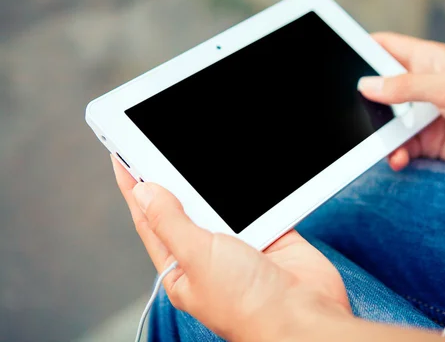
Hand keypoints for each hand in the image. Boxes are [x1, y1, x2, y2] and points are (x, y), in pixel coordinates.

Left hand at [111, 156, 349, 341]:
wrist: (304, 317)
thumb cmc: (249, 305)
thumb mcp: (197, 258)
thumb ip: (170, 222)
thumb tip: (144, 192)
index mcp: (181, 268)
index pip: (149, 220)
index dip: (134, 188)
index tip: (123, 157)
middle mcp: (207, 256)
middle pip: (184, 206)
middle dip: (173, 178)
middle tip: (159, 144)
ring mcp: (239, 244)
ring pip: (220, 203)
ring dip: (213, 182)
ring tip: (193, 153)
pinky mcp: (269, 235)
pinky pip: (255, 204)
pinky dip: (252, 190)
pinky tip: (240, 171)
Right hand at [359, 33, 444, 174]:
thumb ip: (404, 86)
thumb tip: (366, 86)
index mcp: (426, 60)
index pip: (385, 47)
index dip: (361, 48)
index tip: (337, 57)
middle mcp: (421, 86)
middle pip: (379, 88)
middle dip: (364, 101)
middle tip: (350, 111)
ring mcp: (423, 114)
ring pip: (385, 122)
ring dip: (378, 134)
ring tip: (379, 143)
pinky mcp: (427, 141)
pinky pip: (400, 146)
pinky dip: (395, 154)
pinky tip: (399, 159)